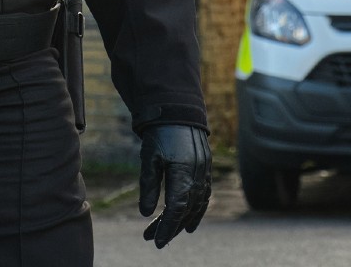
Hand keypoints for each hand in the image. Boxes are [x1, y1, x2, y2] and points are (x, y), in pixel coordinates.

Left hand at [137, 123, 210, 247]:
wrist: (177, 110)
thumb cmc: (160, 133)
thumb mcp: (149, 158)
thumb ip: (148, 186)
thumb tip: (145, 213)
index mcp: (183, 171)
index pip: (177, 208)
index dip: (167, 227)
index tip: (156, 241)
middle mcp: (198, 173)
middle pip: (187, 210)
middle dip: (170, 227)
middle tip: (153, 238)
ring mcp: (204, 171)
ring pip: (197, 204)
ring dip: (183, 221)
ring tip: (168, 233)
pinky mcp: (205, 167)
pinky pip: (204, 194)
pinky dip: (197, 209)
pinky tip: (189, 220)